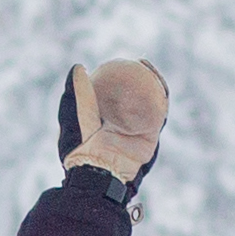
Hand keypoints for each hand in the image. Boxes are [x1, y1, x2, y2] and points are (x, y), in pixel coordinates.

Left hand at [56, 60, 166, 184]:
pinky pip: (159, 116)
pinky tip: (158, 85)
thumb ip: (77, 94)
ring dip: (155, 84)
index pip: (118, 93)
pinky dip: (160, 99)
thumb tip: (79, 66)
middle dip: (144, 78)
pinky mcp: (150, 139)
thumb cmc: (80, 149)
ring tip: (149, 68)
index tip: (121, 61)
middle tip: (140, 62)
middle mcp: (124, 123)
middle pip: (139, 96)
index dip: (123, 77)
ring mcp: (138, 131)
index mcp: (106, 118)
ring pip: (152, 103)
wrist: (95, 174)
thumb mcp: (74, 117)